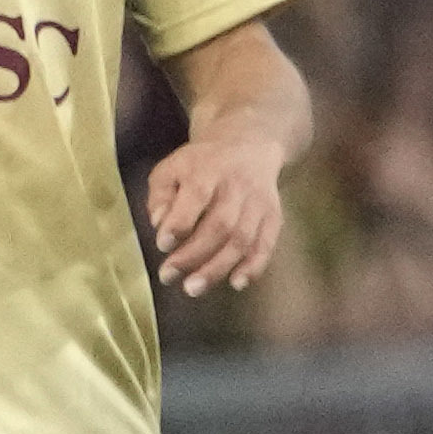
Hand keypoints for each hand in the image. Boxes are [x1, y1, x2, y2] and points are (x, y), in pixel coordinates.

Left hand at [142, 118, 291, 294]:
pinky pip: (267, 244)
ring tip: (194, 288)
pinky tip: (236, 283)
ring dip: (218, 267)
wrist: (250, 145)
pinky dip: (254, 266)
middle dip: (194, 255)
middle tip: (169, 277)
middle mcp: (237, 187)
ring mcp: (259, 203)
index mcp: (208, 171)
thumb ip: (161, 195)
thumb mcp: (172, 167)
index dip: (179, 225)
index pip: (195, 199)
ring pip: (242, 240)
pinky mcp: (273, 216)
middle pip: (220, 226)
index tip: (162, 245)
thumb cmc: (202, 163)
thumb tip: (159, 225)